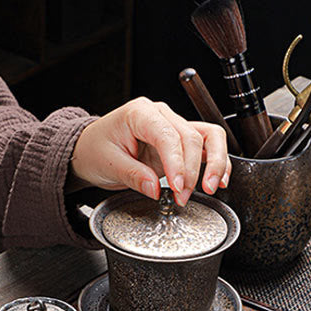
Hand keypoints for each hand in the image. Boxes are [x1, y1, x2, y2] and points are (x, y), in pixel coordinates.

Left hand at [69, 97, 230, 205]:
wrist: (92, 149)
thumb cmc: (97, 149)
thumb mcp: (108, 164)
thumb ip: (133, 175)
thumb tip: (156, 188)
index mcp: (140, 113)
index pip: (168, 135)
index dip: (176, 163)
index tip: (177, 187)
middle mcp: (161, 115)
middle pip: (192, 136)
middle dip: (192, 171)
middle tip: (183, 197)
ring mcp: (174, 126)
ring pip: (209, 136)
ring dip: (214, 163)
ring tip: (211, 188)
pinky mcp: (180, 142)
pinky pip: (207, 146)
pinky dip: (216, 163)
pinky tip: (219, 180)